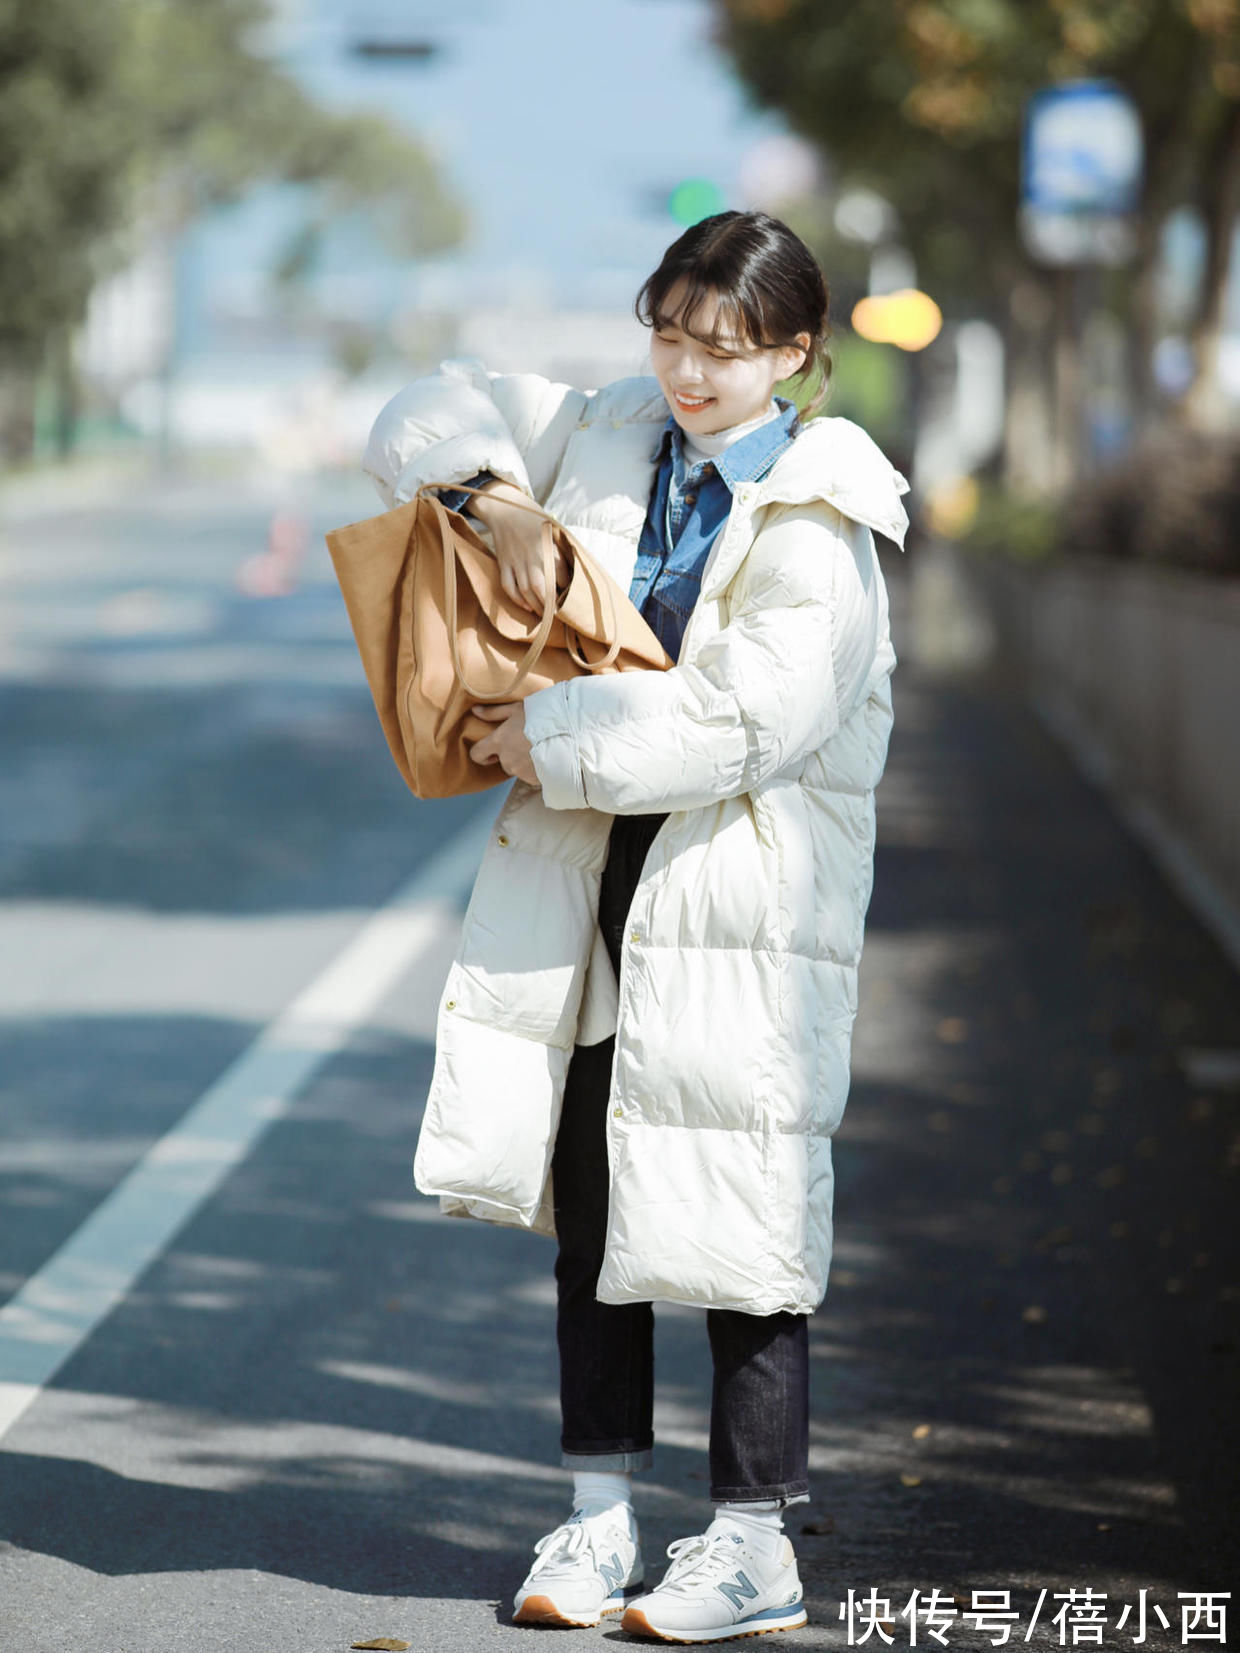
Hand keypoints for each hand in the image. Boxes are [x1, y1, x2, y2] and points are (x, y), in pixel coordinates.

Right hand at [466, 481, 568, 613]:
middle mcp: (530, 556)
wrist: (503, 508)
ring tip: (546, 615)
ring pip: (525, 590)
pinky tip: (526, 606)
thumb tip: (576, 567)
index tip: (571, 597)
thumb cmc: (532, 517)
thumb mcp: (552, 527)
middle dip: (550, 604)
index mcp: (545, 547)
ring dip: (536, 606)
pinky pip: (508, 586)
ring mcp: (514, 561)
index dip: (566, 589)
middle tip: (559, 614)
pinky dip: (517, 599)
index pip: (559, 575)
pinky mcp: (503, 563)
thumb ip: (562, 547)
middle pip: (540, 587)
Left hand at [469, 702, 539, 784]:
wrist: (567, 733)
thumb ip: (494, 712)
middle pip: (502, 761)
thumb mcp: (516, 709)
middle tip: (526, 742)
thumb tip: (475, 711)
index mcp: (499, 741)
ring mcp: (520, 771)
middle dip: (511, 754)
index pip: (477, 754)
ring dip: (523, 762)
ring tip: (539, 748)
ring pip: (516, 769)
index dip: (481, 753)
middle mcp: (506, 759)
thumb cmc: (541, 717)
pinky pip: (530, 776)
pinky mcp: (534, 779)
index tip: (491, 750)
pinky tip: (546, 757)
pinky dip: (535, 769)